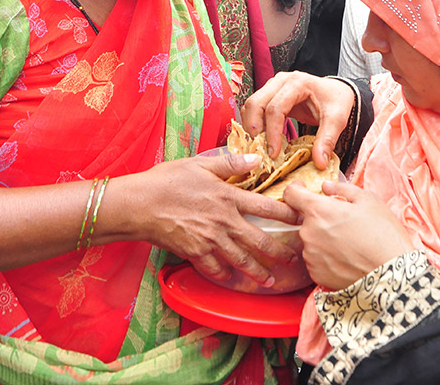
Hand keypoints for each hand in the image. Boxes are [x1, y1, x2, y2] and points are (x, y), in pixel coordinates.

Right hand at [131, 153, 299, 285]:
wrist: (138, 204)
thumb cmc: (167, 180)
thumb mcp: (200, 164)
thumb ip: (230, 163)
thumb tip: (256, 159)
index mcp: (228, 197)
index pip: (266, 207)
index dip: (287, 214)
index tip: (301, 220)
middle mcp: (224, 221)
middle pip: (259, 241)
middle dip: (279, 252)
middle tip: (294, 259)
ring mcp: (210, 240)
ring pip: (240, 260)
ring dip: (257, 271)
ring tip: (270, 280)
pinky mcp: (194, 253)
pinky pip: (215, 269)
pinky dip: (225, 276)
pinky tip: (232, 280)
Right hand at [241, 71, 353, 168]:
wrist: (336, 91)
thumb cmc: (336, 101)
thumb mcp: (337, 119)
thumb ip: (327, 140)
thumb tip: (319, 163)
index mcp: (297, 83)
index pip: (275, 108)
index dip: (272, 132)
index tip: (274, 154)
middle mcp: (281, 81)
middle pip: (256, 103)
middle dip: (254, 128)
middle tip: (260, 151)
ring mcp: (273, 86)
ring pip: (251, 105)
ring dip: (252, 126)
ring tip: (260, 146)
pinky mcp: (270, 94)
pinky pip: (254, 108)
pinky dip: (254, 123)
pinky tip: (263, 139)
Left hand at [283, 180, 414, 289]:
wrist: (393, 277)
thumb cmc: (383, 235)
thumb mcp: (368, 201)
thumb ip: (342, 189)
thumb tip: (326, 187)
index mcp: (318, 211)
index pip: (291, 194)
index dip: (296, 189)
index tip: (303, 190)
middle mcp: (308, 233)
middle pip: (306, 219)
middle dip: (321, 217)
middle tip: (344, 222)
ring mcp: (310, 256)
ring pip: (312, 239)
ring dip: (323, 237)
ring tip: (349, 243)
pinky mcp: (316, 274)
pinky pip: (316, 259)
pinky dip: (327, 256)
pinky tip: (346, 258)